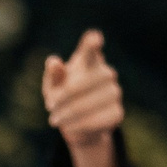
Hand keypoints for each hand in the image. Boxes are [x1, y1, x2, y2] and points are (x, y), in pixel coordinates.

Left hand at [41, 29, 123, 166]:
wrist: (77, 124)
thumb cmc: (62, 98)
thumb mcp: (53, 86)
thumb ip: (53, 75)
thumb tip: (53, 62)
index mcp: (89, 62)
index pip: (91, 50)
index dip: (92, 44)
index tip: (94, 38)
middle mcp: (106, 74)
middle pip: (84, 82)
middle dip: (64, 96)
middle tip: (49, 106)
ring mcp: (115, 93)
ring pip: (89, 103)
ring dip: (68, 113)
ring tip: (54, 120)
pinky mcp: (117, 113)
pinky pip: (97, 120)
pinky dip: (79, 125)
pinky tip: (69, 128)